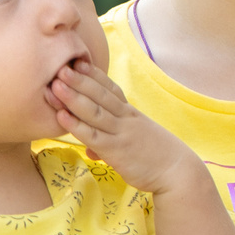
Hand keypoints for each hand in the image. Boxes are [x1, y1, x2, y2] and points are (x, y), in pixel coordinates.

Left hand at [50, 59, 204, 195]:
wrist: (178, 172)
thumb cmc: (157, 158)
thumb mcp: (136, 143)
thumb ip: (111, 142)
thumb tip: (92, 149)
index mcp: (131, 114)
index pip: (112, 89)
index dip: (95, 75)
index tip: (79, 62)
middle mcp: (126, 119)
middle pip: (100, 95)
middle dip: (80, 80)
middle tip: (60, 66)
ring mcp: (121, 133)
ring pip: (94, 111)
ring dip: (73, 97)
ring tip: (55, 85)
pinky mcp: (117, 151)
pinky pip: (93, 135)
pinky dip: (76, 125)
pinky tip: (61, 116)